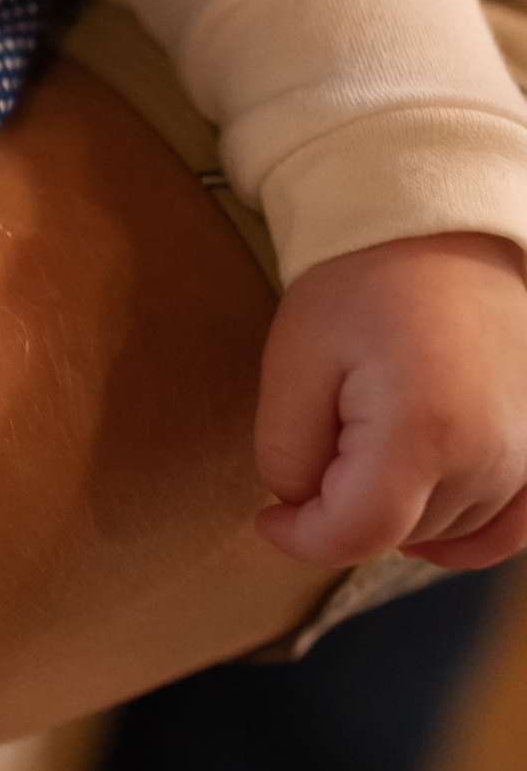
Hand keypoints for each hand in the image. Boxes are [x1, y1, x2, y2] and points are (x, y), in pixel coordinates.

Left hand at [254, 230, 526, 566]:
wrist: (436, 231)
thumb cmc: (359, 284)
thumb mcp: (293, 360)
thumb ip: (287, 453)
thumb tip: (303, 508)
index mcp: (424, 430)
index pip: (359, 533)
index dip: (302, 538)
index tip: (269, 518)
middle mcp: (492, 454)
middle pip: (399, 533)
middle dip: (343, 511)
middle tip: (317, 444)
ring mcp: (526, 454)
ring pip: (444, 533)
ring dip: (396, 515)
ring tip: (366, 443)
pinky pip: (507, 529)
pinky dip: (463, 537)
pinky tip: (422, 521)